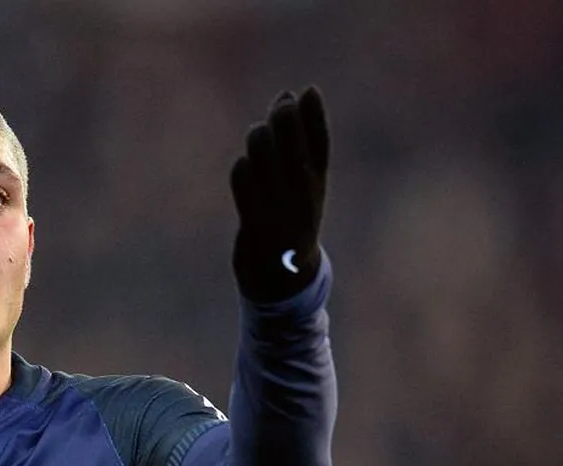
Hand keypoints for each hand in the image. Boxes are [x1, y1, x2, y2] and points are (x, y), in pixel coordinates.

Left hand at [230, 86, 329, 302]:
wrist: (283, 277)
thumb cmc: (292, 218)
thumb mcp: (305, 182)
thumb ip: (300, 140)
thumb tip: (290, 93)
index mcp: (317, 183)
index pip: (320, 143)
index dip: (314, 115)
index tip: (307, 90)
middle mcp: (302, 194)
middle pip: (291, 142)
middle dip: (283, 117)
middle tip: (280, 105)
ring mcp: (279, 208)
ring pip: (263, 154)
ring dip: (258, 138)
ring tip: (259, 136)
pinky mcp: (256, 223)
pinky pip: (244, 180)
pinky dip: (242, 167)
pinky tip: (245, 166)